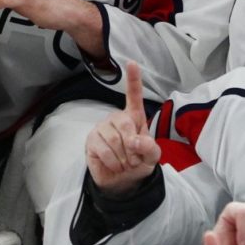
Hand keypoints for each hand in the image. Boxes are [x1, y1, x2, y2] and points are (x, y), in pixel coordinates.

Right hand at [84, 62, 161, 196]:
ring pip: (115, 139)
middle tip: (135, 159)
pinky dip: (114, 162)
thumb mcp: (152, 157)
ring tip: (125, 163)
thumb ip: (150, 148)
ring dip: (124, 158)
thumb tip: (135, 141)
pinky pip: (104, 150)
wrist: (123, 182)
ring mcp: (102, 128)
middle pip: (125, 123)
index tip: (132, 63)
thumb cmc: (138, 162)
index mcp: (134, 117)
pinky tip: (115, 165)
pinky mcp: (91, 140)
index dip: (133, 79)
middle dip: (133, 146)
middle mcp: (116, 118)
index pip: (133, 96)